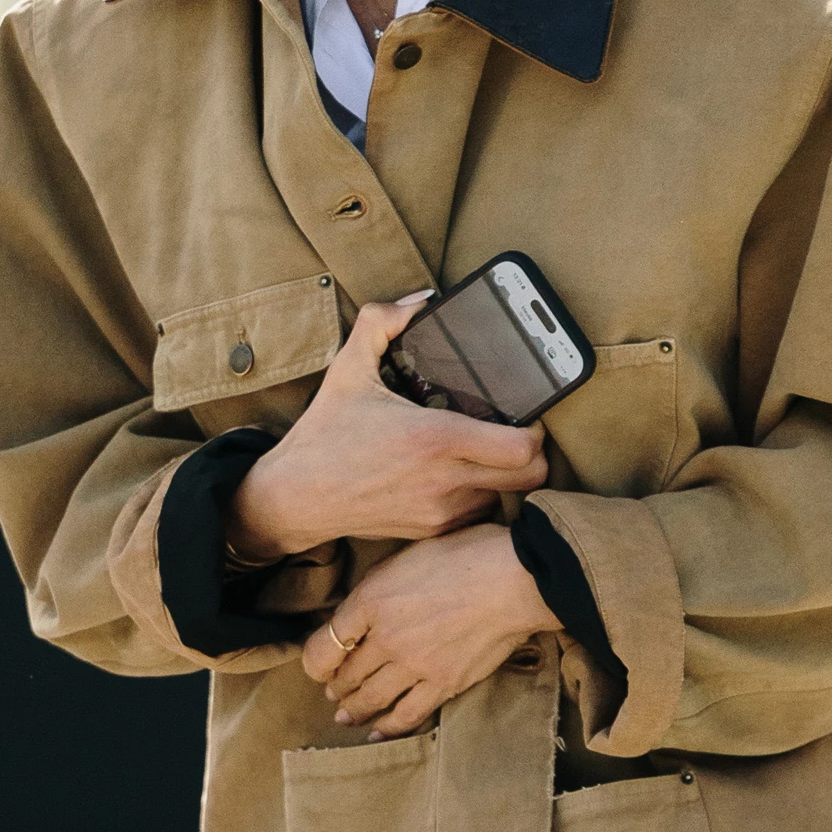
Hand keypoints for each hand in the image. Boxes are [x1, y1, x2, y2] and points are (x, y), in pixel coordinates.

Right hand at [226, 295, 547, 560]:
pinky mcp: (431, 531)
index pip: (522, 447)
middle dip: (534, 455)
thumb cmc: (324, 436)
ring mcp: (440, 511)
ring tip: (487, 454)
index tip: (526, 416)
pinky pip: (477, 515)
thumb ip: (382, 322)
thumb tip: (420, 299)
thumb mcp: (348, 369)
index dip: (536, 430)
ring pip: (506, 497)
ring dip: (506, 477)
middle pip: (529, 477)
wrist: (294, 498)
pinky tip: (459, 476)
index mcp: (434, 438)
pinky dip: (479, 496)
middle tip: (518, 434)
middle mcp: (444, 480)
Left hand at [303, 524, 559, 737]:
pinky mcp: (442, 685)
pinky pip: (406, 716)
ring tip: (346, 714)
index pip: (322, 646)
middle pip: (345, 676)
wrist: (515, 578)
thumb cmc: (465, 554)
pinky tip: (376, 732)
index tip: (320, 666)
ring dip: (354, 709)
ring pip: (369, 699)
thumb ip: (377, 588)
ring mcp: (413, 665)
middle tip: (333, 692)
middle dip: (335, 687)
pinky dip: (386, 728)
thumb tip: (358, 614)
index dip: (315, 662)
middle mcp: (385, 638)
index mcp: (370, 601)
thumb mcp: (406, 557)